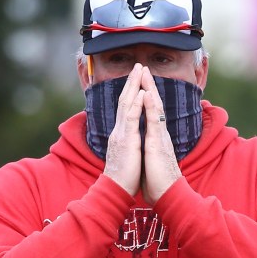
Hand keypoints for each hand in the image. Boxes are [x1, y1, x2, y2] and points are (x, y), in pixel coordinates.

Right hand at [104, 63, 143, 196]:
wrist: (115, 191)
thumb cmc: (123, 179)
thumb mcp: (126, 158)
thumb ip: (128, 146)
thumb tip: (130, 141)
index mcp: (121, 135)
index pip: (126, 109)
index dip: (131, 93)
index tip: (137, 80)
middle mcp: (119, 131)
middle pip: (125, 101)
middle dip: (132, 82)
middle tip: (138, 66)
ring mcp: (121, 135)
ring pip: (127, 104)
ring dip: (134, 86)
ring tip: (140, 70)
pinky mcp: (126, 141)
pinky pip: (132, 118)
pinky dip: (136, 103)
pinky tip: (141, 91)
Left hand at [141, 67, 181, 204]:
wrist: (168, 196)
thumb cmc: (159, 183)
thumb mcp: (151, 162)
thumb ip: (149, 152)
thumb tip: (145, 149)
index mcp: (157, 139)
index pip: (151, 113)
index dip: (146, 97)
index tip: (141, 82)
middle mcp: (160, 135)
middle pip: (154, 105)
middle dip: (148, 85)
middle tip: (142, 67)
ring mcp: (160, 138)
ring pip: (156, 108)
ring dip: (149, 89)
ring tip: (144, 72)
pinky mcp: (158, 144)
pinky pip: (154, 122)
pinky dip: (150, 106)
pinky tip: (147, 93)